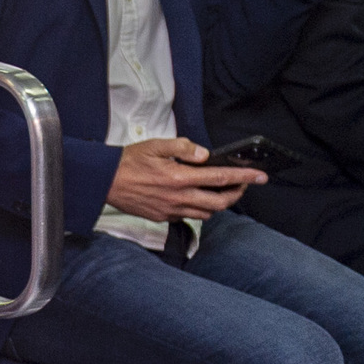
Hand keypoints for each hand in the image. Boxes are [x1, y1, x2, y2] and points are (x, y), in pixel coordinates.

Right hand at [103, 137, 260, 222]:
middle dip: (236, 195)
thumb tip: (204, 155)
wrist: (103, 181)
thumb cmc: (127, 162)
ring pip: (206, 213)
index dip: (244, 178)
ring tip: (220, 192)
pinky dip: (198, 209)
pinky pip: (188, 216)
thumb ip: (184, 148)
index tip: (261, 176)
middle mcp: (179, 197)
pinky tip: (194, 198)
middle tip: (242, 185)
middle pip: (220, 203)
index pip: (221, 179)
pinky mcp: (162, 217)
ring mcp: (171, 210)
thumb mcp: (156, 146)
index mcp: (179, 177)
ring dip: (218, 204)